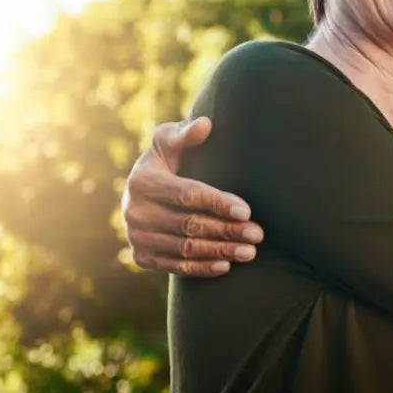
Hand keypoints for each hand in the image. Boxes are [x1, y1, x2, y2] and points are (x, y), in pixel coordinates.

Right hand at [121, 117, 262, 275]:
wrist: (143, 190)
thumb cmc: (167, 158)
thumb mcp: (170, 140)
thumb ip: (186, 133)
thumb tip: (205, 124)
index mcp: (143, 180)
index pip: (188, 195)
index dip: (218, 203)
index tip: (247, 211)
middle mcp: (134, 211)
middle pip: (189, 225)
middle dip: (227, 230)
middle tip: (258, 234)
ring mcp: (136, 236)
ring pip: (185, 248)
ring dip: (219, 251)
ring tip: (250, 251)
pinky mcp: (140, 256)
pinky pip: (174, 266)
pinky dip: (200, 268)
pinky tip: (225, 266)